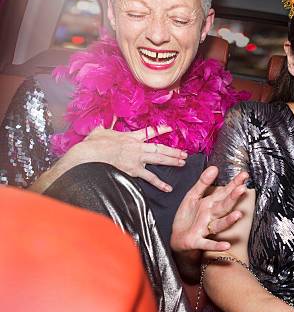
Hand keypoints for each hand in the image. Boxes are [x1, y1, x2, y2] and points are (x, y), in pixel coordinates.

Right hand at [70, 125, 186, 190]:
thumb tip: (100, 124)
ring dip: (172, 161)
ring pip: (159, 159)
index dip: (161, 130)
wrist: (90, 153)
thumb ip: (104, 128)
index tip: (170, 128)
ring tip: (182, 163)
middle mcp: (137, 147)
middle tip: (184, 153)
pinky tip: (168, 188)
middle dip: (173, 151)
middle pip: (160, 148)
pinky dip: (159, 183)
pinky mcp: (134, 170)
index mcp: (130, 137)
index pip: (149, 132)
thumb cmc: (93, 143)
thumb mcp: (99, 131)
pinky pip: (149, 177)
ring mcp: (137, 158)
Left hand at [171, 166, 248, 253]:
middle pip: (224, 206)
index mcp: (210, 203)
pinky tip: (226, 245)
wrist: (177, 238)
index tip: (244, 175)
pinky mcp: (197, 241)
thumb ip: (203, 183)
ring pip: (219, 224)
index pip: (224, 192)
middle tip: (242, 189)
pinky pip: (207, 243)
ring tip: (238, 215)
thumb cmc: (188, 217)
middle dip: (233, 198)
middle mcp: (211, 216)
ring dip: (229, 220)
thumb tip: (214, 167)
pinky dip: (216, 245)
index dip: (234, 183)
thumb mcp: (193, 196)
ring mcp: (206, 228)